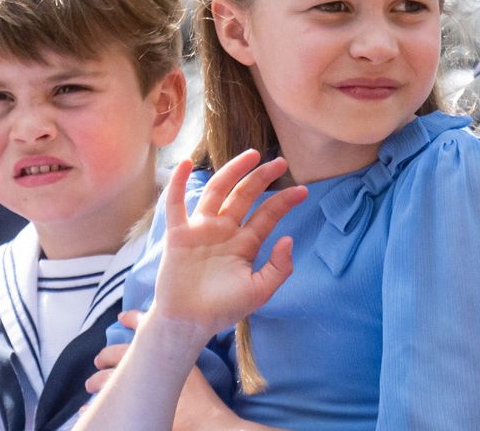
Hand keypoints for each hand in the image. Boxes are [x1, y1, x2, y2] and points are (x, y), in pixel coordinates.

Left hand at [87, 311, 249, 430]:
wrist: (204, 423)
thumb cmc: (201, 398)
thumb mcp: (193, 370)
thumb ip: (181, 352)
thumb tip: (175, 339)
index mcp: (156, 357)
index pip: (139, 330)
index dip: (130, 320)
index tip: (121, 317)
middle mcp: (139, 372)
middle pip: (113, 358)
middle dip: (104, 357)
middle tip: (98, 362)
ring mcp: (131, 393)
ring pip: (103, 383)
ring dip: (95, 382)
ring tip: (89, 387)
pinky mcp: (128, 411)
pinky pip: (102, 408)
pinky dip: (91, 408)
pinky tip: (85, 409)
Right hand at [150, 151, 305, 339]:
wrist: (189, 322)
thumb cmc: (223, 308)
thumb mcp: (259, 291)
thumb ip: (278, 268)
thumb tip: (289, 238)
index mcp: (244, 243)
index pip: (267, 215)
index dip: (284, 202)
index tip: (303, 190)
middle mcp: (224, 230)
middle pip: (244, 196)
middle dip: (262, 178)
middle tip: (280, 162)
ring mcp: (201, 229)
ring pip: (217, 192)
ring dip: (232, 172)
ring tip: (250, 156)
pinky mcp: (178, 234)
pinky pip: (176, 205)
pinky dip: (178, 184)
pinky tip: (185, 164)